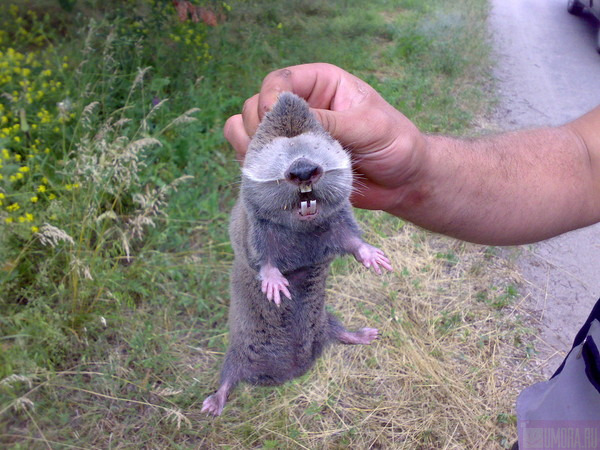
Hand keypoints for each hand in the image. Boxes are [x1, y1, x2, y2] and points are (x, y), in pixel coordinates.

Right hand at [224, 63, 427, 212]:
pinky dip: (256, 166)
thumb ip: (331, 123)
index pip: (280, 81)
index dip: (270, 99)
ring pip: (249, 131)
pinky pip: (257, 159)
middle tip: (275, 151)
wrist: (403, 182)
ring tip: (271, 164)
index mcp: (321, 84)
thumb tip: (292, 123)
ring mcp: (293, 136)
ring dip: (252, 147)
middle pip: (256, 105)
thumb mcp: (369, 127)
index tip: (273, 121)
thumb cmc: (395, 144)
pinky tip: (271, 176)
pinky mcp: (290, 162)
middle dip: (258, 127)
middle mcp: (302, 106)